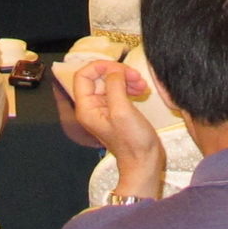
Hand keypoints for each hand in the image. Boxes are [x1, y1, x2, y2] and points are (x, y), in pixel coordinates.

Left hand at [71, 59, 163, 191]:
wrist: (144, 162)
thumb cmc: (132, 140)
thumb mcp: (122, 111)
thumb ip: (115, 86)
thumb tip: (115, 70)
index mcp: (87, 108)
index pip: (83, 76)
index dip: (99, 67)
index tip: (119, 67)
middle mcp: (92, 107)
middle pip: (99, 78)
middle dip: (118, 73)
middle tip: (136, 76)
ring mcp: (105, 109)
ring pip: (111, 83)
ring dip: (127, 79)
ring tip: (142, 85)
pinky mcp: (117, 111)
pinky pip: (119, 91)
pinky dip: (130, 87)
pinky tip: (142, 91)